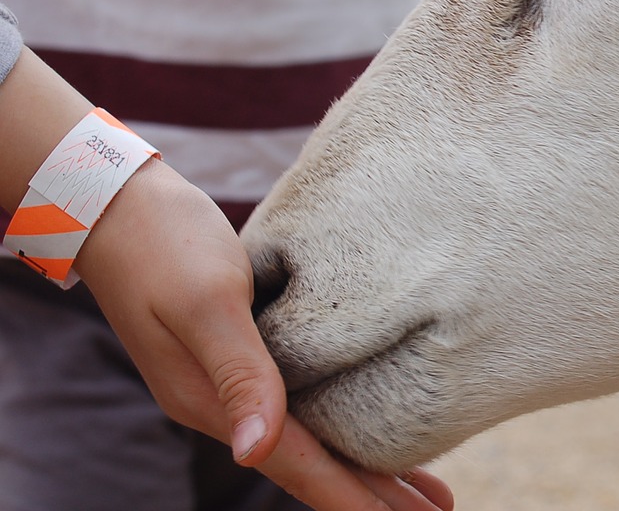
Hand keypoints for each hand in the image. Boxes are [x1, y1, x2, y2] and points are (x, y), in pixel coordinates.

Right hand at [0, 49, 449, 510]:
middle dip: (370, 493)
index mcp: (211, 401)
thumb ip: (237, 373)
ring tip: (417, 485)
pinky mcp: (234, 353)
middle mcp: (219, 403)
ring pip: (304, 437)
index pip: (298, 465)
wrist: (116, 204)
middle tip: (436, 509)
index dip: (353, 496)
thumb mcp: (206, 301)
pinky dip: (334, 421)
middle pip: (307, 463)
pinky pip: (294, 403)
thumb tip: (254, 451)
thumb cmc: (162, 243)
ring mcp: (223, 381)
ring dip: (358, 463)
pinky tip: (359, 419)